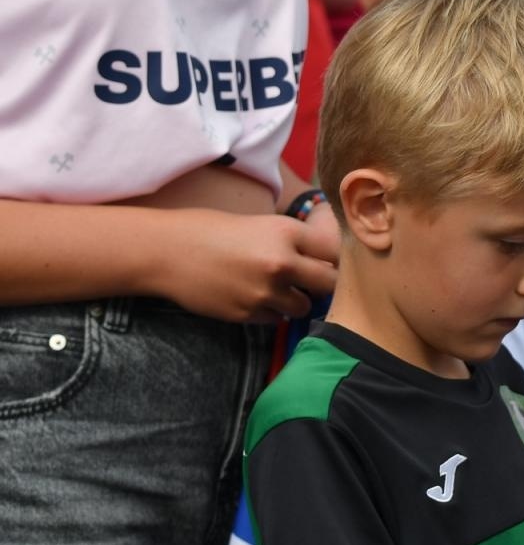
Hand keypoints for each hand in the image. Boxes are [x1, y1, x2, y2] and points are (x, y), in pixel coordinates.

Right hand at [158, 210, 339, 323]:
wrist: (166, 252)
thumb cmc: (212, 231)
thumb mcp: (261, 225)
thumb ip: (294, 241)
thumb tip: (329, 259)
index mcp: (287, 232)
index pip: (336, 251)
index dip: (336, 259)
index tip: (331, 262)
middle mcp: (281, 262)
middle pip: (330, 283)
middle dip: (324, 284)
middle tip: (313, 282)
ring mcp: (265, 291)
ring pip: (304, 306)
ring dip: (296, 301)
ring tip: (276, 289)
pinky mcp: (248, 313)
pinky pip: (276, 319)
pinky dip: (270, 312)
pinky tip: (252, 297)